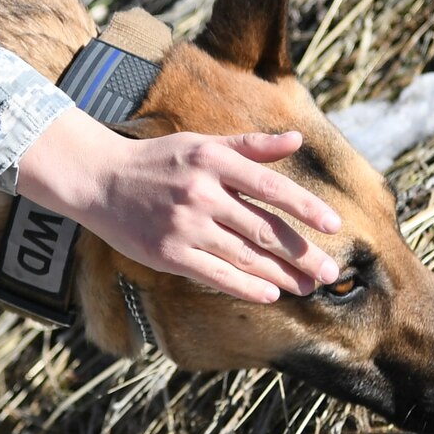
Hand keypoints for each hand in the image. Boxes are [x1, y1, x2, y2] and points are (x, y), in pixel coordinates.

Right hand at [13, 109, 342, 303]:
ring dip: (281, 275)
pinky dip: (246, 286)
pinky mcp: (169, 253)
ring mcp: (185, 225)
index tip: (334, 226)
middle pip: (264, 228)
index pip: (271, 187)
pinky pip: (216, 275)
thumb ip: (250, 146)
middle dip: (302, 254)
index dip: (306, 208)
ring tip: (307, 286)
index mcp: (213, 161)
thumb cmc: (158, 161)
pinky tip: (270, 293)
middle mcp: (201, 193)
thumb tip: (296, 140)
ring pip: (245, 255)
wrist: (100, 180)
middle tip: (331, 273)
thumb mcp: (201, 145)